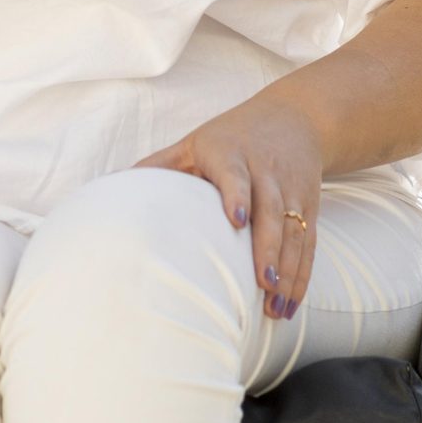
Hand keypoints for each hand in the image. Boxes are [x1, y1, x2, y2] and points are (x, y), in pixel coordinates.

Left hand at [135, 96, 324, 320]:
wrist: (296, 117)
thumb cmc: (231, 136)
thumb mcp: (193, 143)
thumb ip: (158, 165)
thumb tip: (112, 184)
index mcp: (230, 153)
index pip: (235, 174)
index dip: (236, 194)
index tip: (236, 219)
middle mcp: (265, 171)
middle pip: (272, 210)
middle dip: (268, 249)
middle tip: (262, 284)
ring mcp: (291, 190)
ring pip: (294, 231)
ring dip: (288, 270)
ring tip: (275, 305)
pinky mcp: (309, 205)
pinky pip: (308, 242)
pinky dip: (302, 273)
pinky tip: (290, 302)